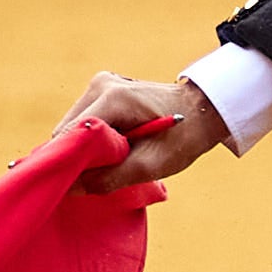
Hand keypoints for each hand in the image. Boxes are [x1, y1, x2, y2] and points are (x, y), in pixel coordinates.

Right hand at [63, 71, 228, 192]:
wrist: (204, 111)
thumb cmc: (184, 138)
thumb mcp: (150, 165)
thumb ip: (108, 178)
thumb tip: (70, 188)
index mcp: (112, 98)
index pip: (69, 134)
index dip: (67, 161)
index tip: (70, 184)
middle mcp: (101, 84)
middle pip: (67, 130)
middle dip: (76, 155)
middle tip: (97, 176)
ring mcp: (102, 83)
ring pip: (74, 126)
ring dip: (85, 148)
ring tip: (112, 160)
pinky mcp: (104, 88)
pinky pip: (85, 121)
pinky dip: (92, 139)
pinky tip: (113, 148)